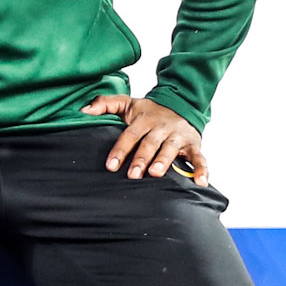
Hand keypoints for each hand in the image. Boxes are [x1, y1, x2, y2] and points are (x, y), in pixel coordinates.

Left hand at [81, 95, 210, 185]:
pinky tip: (200, 182)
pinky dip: (201, 169)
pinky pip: (198, 157)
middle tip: (133, 174)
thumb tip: (84, 110)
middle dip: (141, 158)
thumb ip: (105, 103)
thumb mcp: (127, 103)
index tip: (111, 165)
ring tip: (155, 174)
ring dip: (164, 161)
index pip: (130, 135)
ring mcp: (178, 136)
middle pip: (150, 144)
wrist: (180, 103)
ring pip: (171, 149)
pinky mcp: (193, 144)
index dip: (120, 150)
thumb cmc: (149, 110)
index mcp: (144, 119)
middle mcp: (161, 127)